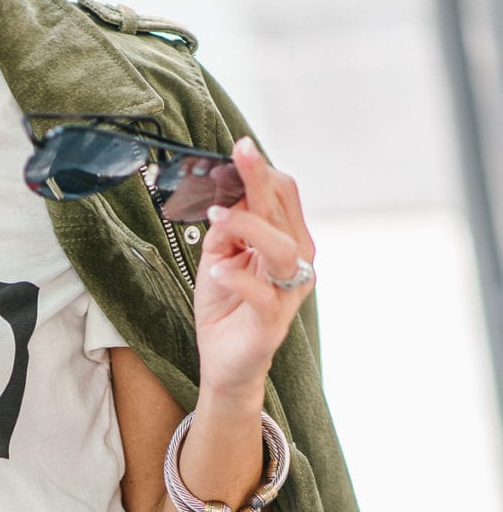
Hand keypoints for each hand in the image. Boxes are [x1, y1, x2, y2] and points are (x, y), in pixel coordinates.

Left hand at [191, 135, 315, 397]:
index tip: (238, 149)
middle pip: (283, 212)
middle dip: (260, 180)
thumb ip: (226, 228)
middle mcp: (295, 263)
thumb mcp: (219, 257)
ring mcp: (287, 293)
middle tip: (239, 155)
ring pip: (281, 248)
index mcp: (287, 241)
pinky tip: (218, 270)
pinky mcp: (272, 322)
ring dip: (248, 227)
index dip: (262, 171)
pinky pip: (262, 293)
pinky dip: (238, 277)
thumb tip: (225, 194)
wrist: (224, 362)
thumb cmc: (226, 307)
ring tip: (217, 218)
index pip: (283, 196)